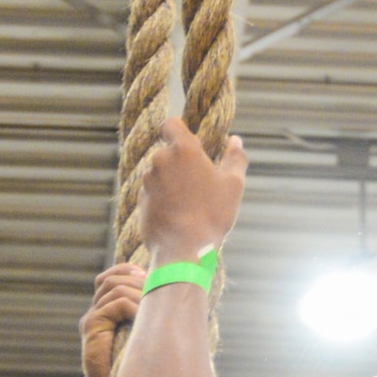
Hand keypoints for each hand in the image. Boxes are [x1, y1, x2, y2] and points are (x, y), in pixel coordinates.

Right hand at [79, 262, 145, 376]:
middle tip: (156, 290)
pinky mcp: (92, 326)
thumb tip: (168, 294)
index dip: (127, 271)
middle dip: (137, 280)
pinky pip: (117, 304)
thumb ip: (143, 317)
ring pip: (115, 288)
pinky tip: (145, 320)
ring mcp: (91, 319)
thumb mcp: (140, 337)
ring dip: (139, 294)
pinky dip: (135, 308)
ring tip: (153, 309)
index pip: (108, 277)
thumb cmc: (133, 371)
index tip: (149, 276)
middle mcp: (93, 314)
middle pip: (112, 278)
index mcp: (103, 314)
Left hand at [139, 118, 246, 264]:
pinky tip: (175, 216)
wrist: (184, 252)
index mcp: (183, 149)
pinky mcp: (140, 202)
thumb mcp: (233, 186)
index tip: (186, 141)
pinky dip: (160, 200)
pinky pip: (151, 194)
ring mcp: (147, 182)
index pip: (170, 124)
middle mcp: (160, 160)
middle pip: (166, 153)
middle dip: (177, 163)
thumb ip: (235, 158)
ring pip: (157, 174)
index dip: (176, 130)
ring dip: (168, 182)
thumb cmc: (212, 216)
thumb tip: (236, 141)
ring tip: (186, 204)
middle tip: (195, 183)